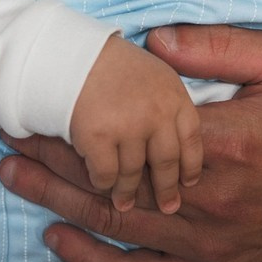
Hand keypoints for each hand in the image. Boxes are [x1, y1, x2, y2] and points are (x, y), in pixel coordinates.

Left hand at [0, 25, 261, 261]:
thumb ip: (222, 47)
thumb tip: (154, 42)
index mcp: (227, 144)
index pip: (135, 131)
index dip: (81, 117)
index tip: (42, 96)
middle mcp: (210, 200)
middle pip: (112, 180)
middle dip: (53, 157)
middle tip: (8, 136)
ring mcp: (208, 243)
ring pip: (117, 225)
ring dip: (58, 201)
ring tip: (12, 176)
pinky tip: (57, 240)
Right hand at [70, 35, 201, 212]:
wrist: (70, 54)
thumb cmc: (109, 63)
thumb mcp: (153, 74)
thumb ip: (168, 104)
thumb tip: (177, 138)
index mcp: (173, 95)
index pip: (192, 140)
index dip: (191, 165)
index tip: (189, 182)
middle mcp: (156, 113)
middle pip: (166, 163)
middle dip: (166, 189)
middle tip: (168, 206)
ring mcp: (128, 127)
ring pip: (133, 173)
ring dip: (128, 191)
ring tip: (125, 203)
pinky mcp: (98, 138)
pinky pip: (105, 175)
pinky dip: (102, 182)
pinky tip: (100, 184)